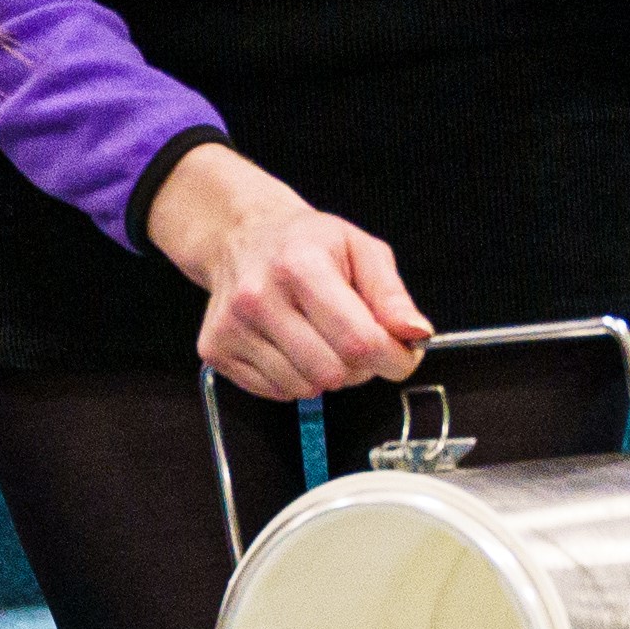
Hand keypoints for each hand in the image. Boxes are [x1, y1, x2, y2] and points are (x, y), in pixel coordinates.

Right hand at [145, 143, 429, 399]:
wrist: (238, 236)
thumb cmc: (305, 243)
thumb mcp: (361, 250)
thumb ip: (392, 295)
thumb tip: (414, 335)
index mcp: (300, 266)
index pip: (359, 340)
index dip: (394, 359)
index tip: (401, 356)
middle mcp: (257, 297)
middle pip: (332, 372)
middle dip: (358, 368)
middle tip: (354, 342)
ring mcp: (231, 327)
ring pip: (303, 389)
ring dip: (324, 375)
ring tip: (320, 342)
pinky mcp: (215, 350)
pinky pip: (274, 392)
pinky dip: (293, 379)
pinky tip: (291, 348)